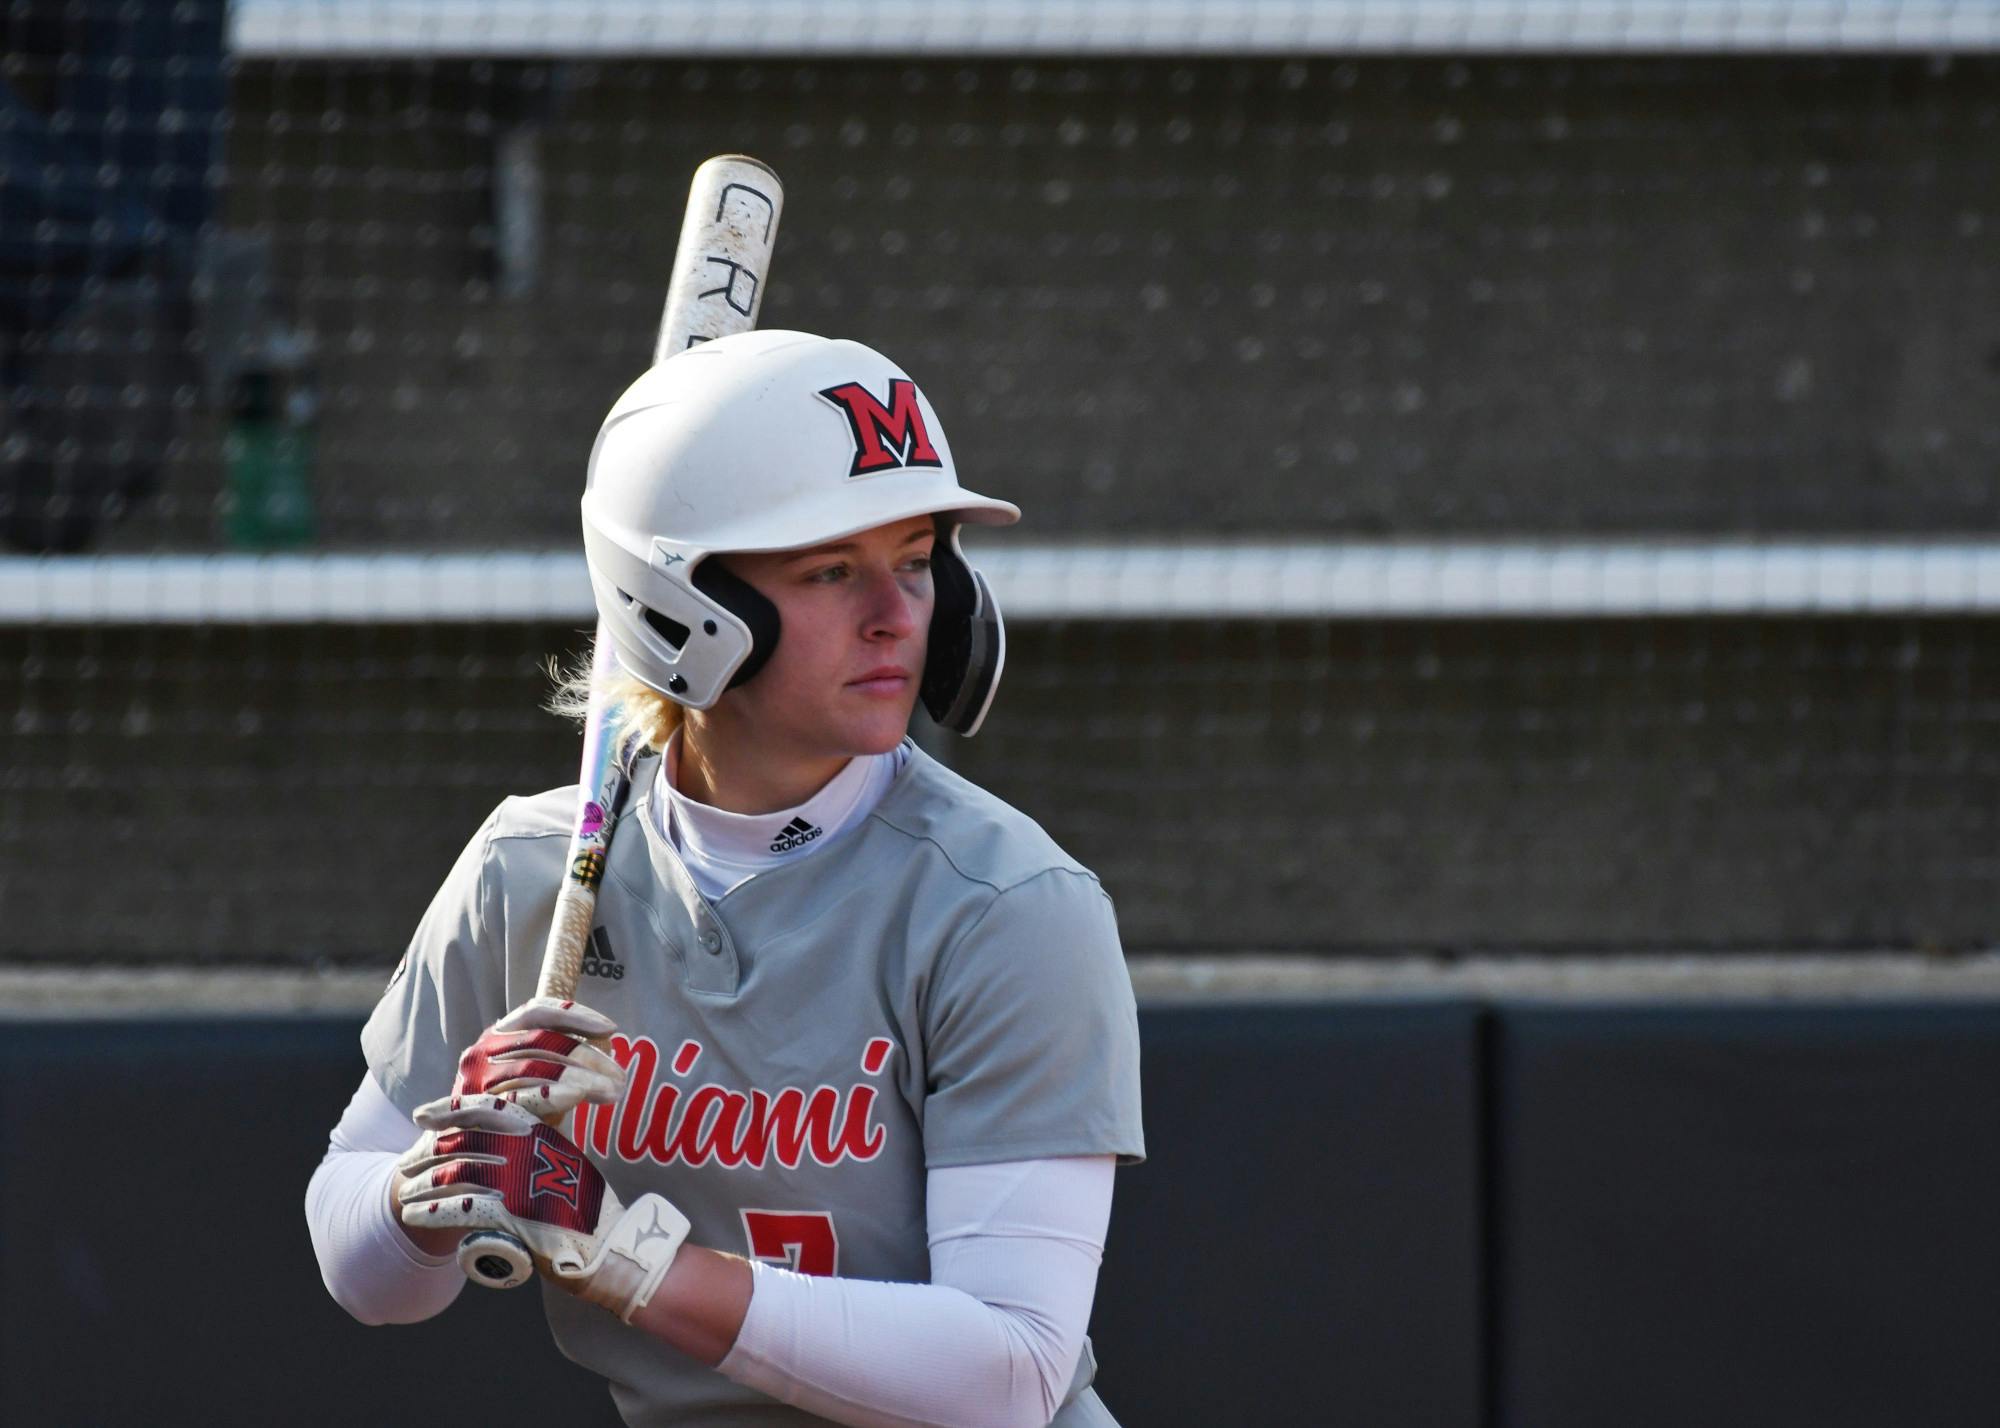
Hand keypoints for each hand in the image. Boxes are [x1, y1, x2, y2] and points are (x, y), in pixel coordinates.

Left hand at [397, 1094, 688, 1321]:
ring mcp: (520, 1180)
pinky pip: (461, 1208)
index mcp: (541, 1132)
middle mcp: (529, 1150)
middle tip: (407, 1167)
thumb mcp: (566, 1165)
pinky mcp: (513, 1214)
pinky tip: (416, 1216)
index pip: (488, 1108)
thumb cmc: (587, 1210)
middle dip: (428, 1153)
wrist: (611, 1246)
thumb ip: (536, 1153)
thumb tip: (505, 1149)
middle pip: (463, 1141)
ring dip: (424, 1185)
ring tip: (406, 1199)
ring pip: (456, 1174)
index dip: (450, 1109)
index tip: (422, 1115)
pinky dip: (432, 1211)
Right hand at [451, 997, 626, 1119]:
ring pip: (536, 1065)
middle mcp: (484, 1051)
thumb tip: (606, 1040)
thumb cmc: (519, 1114)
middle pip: (543, 1040)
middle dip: (587, 1056)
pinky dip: (554, 1093)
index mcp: (500, 1035)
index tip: (611, 1028)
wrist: (478, 1161)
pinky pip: (522, 1096)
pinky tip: (578, 1097)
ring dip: (580, 1077)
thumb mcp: (545, 1080)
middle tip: (620, 1077)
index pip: (538, 1011)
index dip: (575, 1015)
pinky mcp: (479, 1111)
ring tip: (611, 1091)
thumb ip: (567, 1057)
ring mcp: (478, 1080)